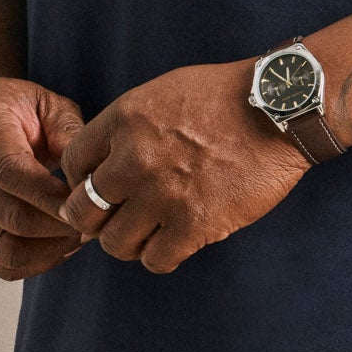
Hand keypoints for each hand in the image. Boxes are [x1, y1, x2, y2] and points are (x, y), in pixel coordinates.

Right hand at [0, 77, 86, 280]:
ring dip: (49, 251)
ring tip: (78, 236)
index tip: (84, 202)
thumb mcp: (47, 104)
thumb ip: (68, 131)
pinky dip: (35, 263)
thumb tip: (89, 173)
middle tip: (93, 222)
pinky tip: (59, 246)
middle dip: (58, 227)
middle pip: (10, 218)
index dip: (50, 196)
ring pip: (4, 250)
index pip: (11, 173)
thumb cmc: (15, 111)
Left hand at [56, 60, 310, 273]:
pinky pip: (156, 259)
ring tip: (144, 235)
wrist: (279, 108)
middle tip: (111, 221)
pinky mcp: (195, 224)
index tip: (98, 188)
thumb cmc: (225, 95)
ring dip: (126, 243)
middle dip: (92, 220)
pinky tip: (172, 244)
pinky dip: (159, 256)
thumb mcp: (162, 92)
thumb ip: (128, 125)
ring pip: (115, 243)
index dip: (80, 180)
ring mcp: (163, 194)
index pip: (72, 163)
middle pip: (83, 210)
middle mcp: (135, 159)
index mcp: (124, 120)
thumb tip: (106, 159)